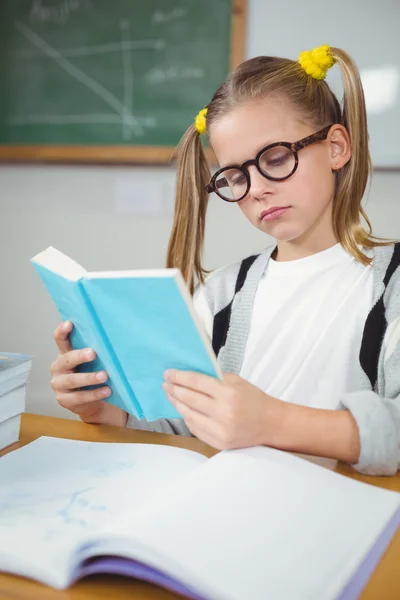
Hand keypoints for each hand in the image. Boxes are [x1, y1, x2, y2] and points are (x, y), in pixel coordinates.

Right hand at [50, 321, 127, 426]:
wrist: (92, 401)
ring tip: (104, 376)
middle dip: (79, 356)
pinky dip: (94, 393)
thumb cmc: (92, 374)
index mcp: (65, 354)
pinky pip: (79, 397)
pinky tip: (106, 390)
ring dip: (89, 378)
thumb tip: (114, 338)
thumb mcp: (92, 361)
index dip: (62, 332)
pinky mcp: (64, 400)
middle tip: (93, 353)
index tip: (69, 323)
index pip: (60, 340)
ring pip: (72, 380)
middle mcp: (58, 368)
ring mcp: (58, 384)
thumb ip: (95, 351)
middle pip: (66, 360)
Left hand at [163, 370, 283, 449]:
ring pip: (189, 416)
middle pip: (190, 399)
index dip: (179, 377)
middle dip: (174, 390)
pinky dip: (188, 419)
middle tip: (165, 384)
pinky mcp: (219, 443)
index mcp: (229, 394)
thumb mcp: (237, 381)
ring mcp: (220, 430)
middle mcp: (223, 413)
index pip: (196, 383)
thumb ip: (215, 378)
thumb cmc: (254, 399)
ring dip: (177, 404)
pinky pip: (196, 429)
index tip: (168, 373)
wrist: (271, 424)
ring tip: (172, 396)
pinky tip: (183, 410)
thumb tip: (190, 375)